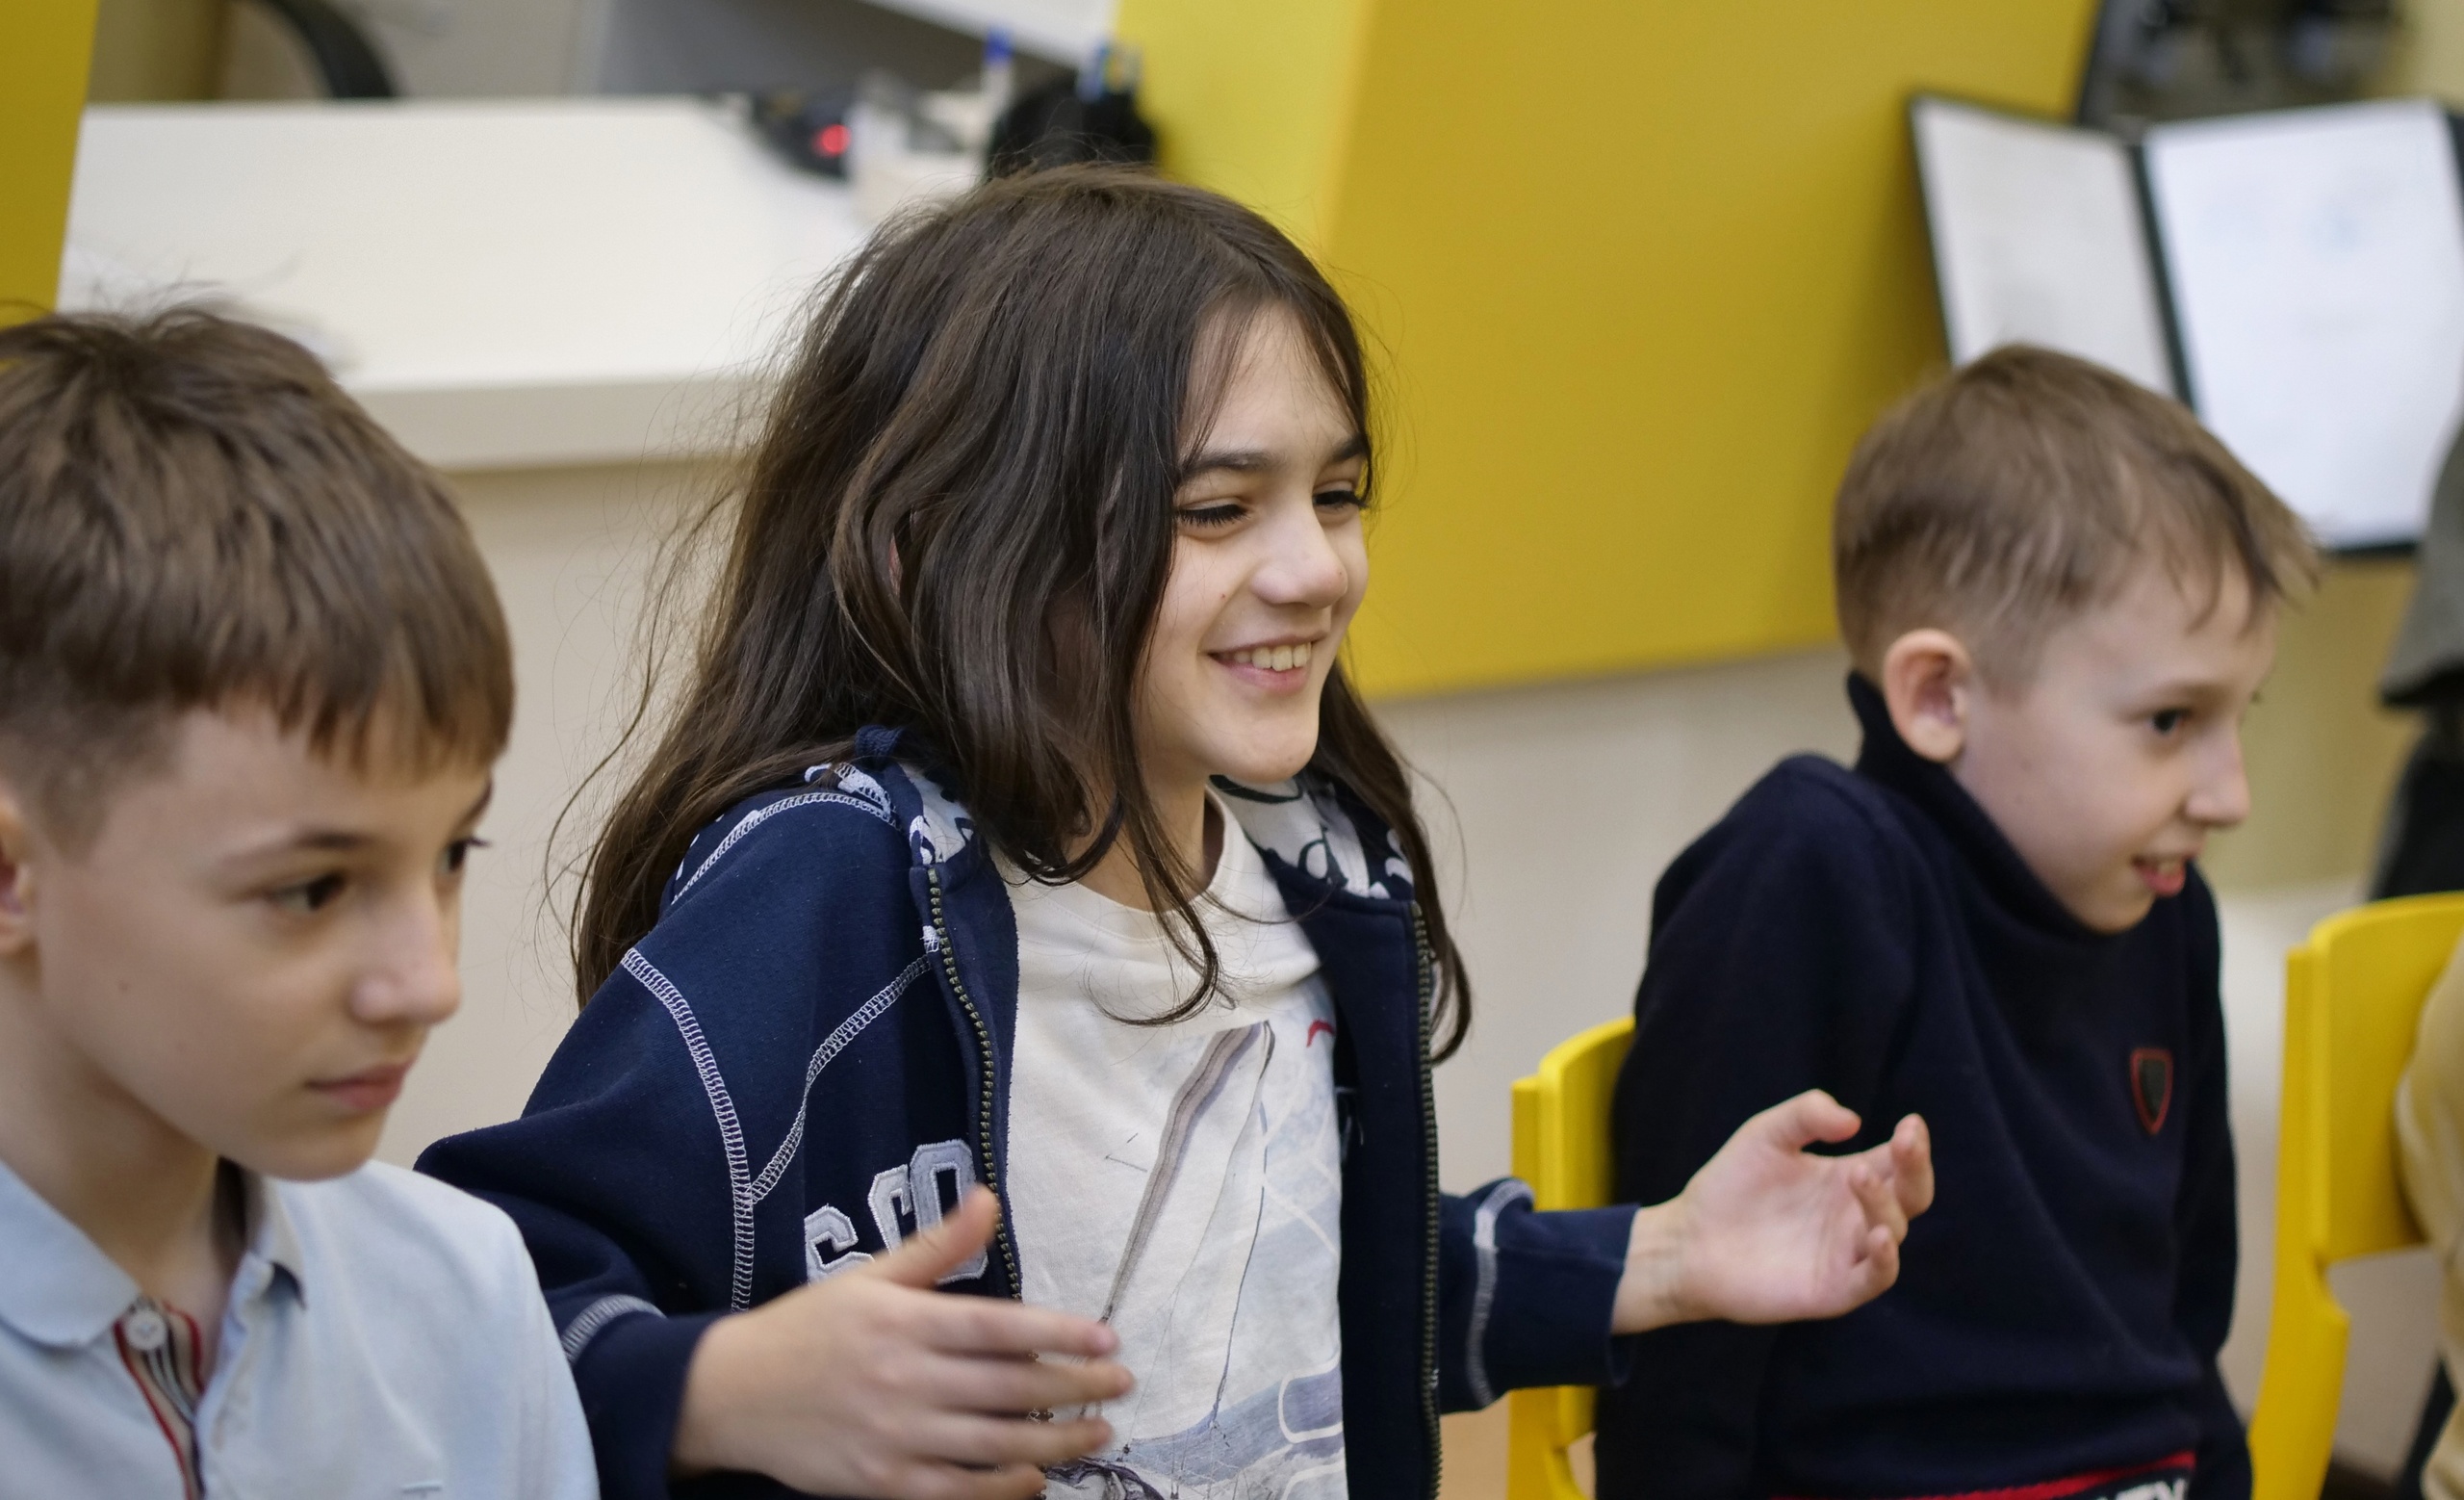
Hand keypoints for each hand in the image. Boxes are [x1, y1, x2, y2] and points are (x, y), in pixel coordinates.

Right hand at [673, 1187, 1133, 1498]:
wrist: (732, 1393)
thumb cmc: (810, 1328)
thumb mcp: (871, 1277)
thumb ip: (938, 1247)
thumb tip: (989, 1197)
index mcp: (904, 1322)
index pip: (999, 1328)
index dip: (1059, 1335)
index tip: (1107, 1338)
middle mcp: (903, 1379)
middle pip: (1008, 1389)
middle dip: (1075, 1389)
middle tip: (1121, 1384)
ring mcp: (893, 1436)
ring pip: (992, 1445)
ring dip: (1055, 1443)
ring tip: (1098, 1432)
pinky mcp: (880, 1483)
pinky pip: (954, 1491)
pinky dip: (1000, 1490)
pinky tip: (1036, 1481)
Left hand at [1611, 1091, 1932, 1332]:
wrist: (1690, 1239)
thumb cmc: (1731, 1185)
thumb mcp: (1766, 1134)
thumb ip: (1806, 1115)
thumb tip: (1854, 1121)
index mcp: (1850, 1178)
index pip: (1898, 1161)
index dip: (1912, 1144)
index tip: (1910, 1124)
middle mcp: (1857, 1216)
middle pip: (1911, 1195)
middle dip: (1915, 1168)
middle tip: (1905, 1143)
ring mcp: (1849, 1253)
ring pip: (1893, 1231)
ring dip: (1885, 1204)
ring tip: (1857, 1176)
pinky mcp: (1835, 1289)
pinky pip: (1875, 1279)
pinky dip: (1885, 1260)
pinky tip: (1877, 1236)